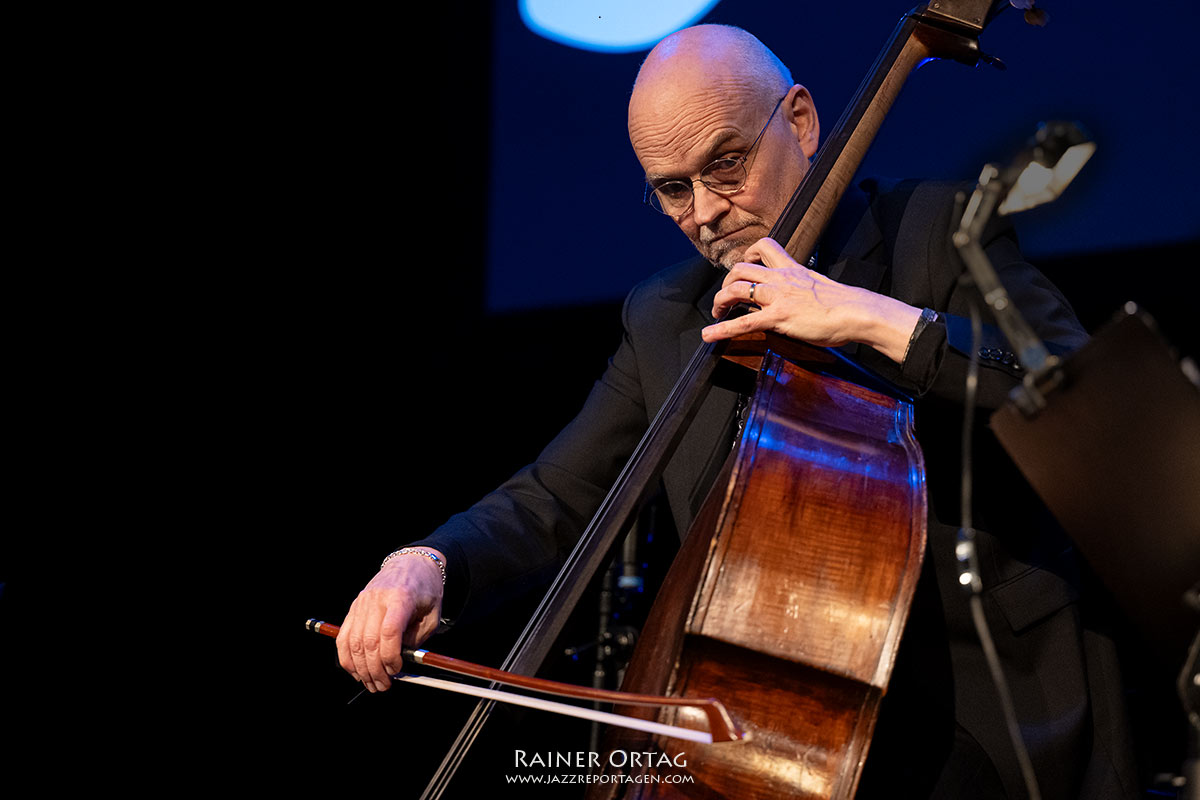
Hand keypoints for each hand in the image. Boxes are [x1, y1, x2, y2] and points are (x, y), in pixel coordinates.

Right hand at [335, 548, 445, 691]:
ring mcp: (362, 603)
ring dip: (360, 668)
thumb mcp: (432, 614)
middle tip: (383, 685)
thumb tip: (401, 663)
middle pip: (368, 641)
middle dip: (375, 669)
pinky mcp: (353, 608)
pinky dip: (347, 657)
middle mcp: (377, 599)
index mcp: (401, 597)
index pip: (389, 631)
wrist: (411, 564)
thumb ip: (417, 638)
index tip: (397, 670)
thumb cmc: (425, 590)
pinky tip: (356, 670)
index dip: (391, 656)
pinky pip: (343, 637)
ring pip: (352, 642)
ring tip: (370, 683)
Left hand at [702, 237, 922, 363]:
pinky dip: (721, 329)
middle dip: (725, 282)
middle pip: (740, 267)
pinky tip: (709, 335)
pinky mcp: (779, 316)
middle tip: (725, 298)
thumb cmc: (843, 303)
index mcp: (792, 268)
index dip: (746, 254)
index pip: (763, 246)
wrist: (857, 311)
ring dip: (720, 301)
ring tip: (716, 313)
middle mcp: (781, 278)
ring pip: (736, 288)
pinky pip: (744, 322)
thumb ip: (801, 286)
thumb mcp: (818, 285)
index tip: (741, 268)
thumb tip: (794, 295)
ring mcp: (778, 296)